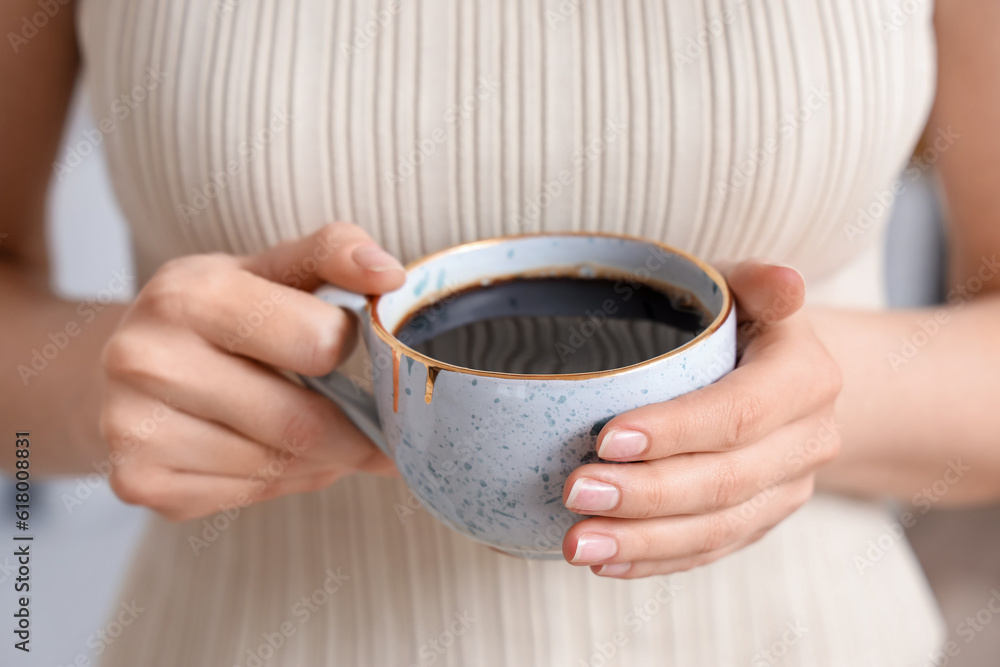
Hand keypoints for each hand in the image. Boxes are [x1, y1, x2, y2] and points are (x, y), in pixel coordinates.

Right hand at [98, 223, 403, 520]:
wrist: (120, 364)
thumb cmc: (211, 314)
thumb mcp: (266, 268)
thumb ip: (332, 254)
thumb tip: (389, 272)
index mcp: (188, 295)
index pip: (318, 342)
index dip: (344, 347)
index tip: (345, 347)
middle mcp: (149, 362)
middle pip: (301, 424)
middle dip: (354, 435)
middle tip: (381, 434)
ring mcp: (136, 429)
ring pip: (279, 468)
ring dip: (321, 462)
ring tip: (323, 440)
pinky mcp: (140, 482)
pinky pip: (249, 496)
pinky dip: (281, 481)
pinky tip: (272, 454)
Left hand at [561, 262, 842, 577]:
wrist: (787, 374)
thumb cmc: (744, 321)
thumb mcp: (748, 287)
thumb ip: (758, 281)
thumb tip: (788, 283)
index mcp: (806, 377)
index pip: (740, 413)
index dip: (676, 431)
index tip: (605, 438)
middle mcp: (807, 441)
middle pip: (724, 481)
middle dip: (645, 494)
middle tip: (575, 492)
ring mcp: (786, 490)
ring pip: (716, 529)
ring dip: (642, 541)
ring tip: (577, 542)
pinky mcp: (760, 520)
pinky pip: (708, 552)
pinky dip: (655, 561)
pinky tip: (606, 560)